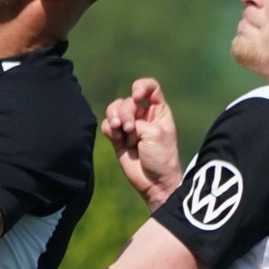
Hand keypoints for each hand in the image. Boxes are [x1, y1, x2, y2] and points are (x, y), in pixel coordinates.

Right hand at [101, 78, 181, 210]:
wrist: (154, 182)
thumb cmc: (161, 157)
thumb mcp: (155, 132)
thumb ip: (135, 120)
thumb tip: (115, 122)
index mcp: (158, 111)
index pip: (149, 87)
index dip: (140, 87)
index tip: (137, 97)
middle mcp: (143, 116)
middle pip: (127, 100)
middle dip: (125, 111)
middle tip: (130, 128)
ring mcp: (129, 127)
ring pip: (114, 110)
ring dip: (114, 117)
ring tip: (120, 131)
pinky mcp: (117, 138)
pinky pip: (107, 125)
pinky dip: (109, 128)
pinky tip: (117, 138)